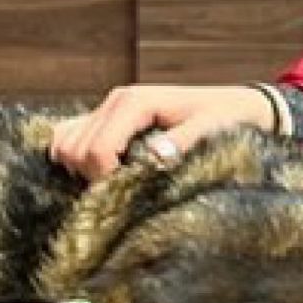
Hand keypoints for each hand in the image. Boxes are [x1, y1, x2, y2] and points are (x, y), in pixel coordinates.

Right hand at [49, 84, 276, 180]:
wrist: (237, 105)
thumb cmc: (227, 117)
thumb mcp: (211, 130)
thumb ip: (183, 142)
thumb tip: (156, 157)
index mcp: (135, 102)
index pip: (96, 150)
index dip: (103, 182)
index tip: (124, 200)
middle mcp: (115, 102)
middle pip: (72, 149)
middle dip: (91, 179)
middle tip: (122, 195)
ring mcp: (108, 110)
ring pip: (65, 143)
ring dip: (81, 171)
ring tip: (114, 186)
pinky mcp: (109, 121)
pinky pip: (73, 138)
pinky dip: (78, 161)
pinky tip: (105, 177)